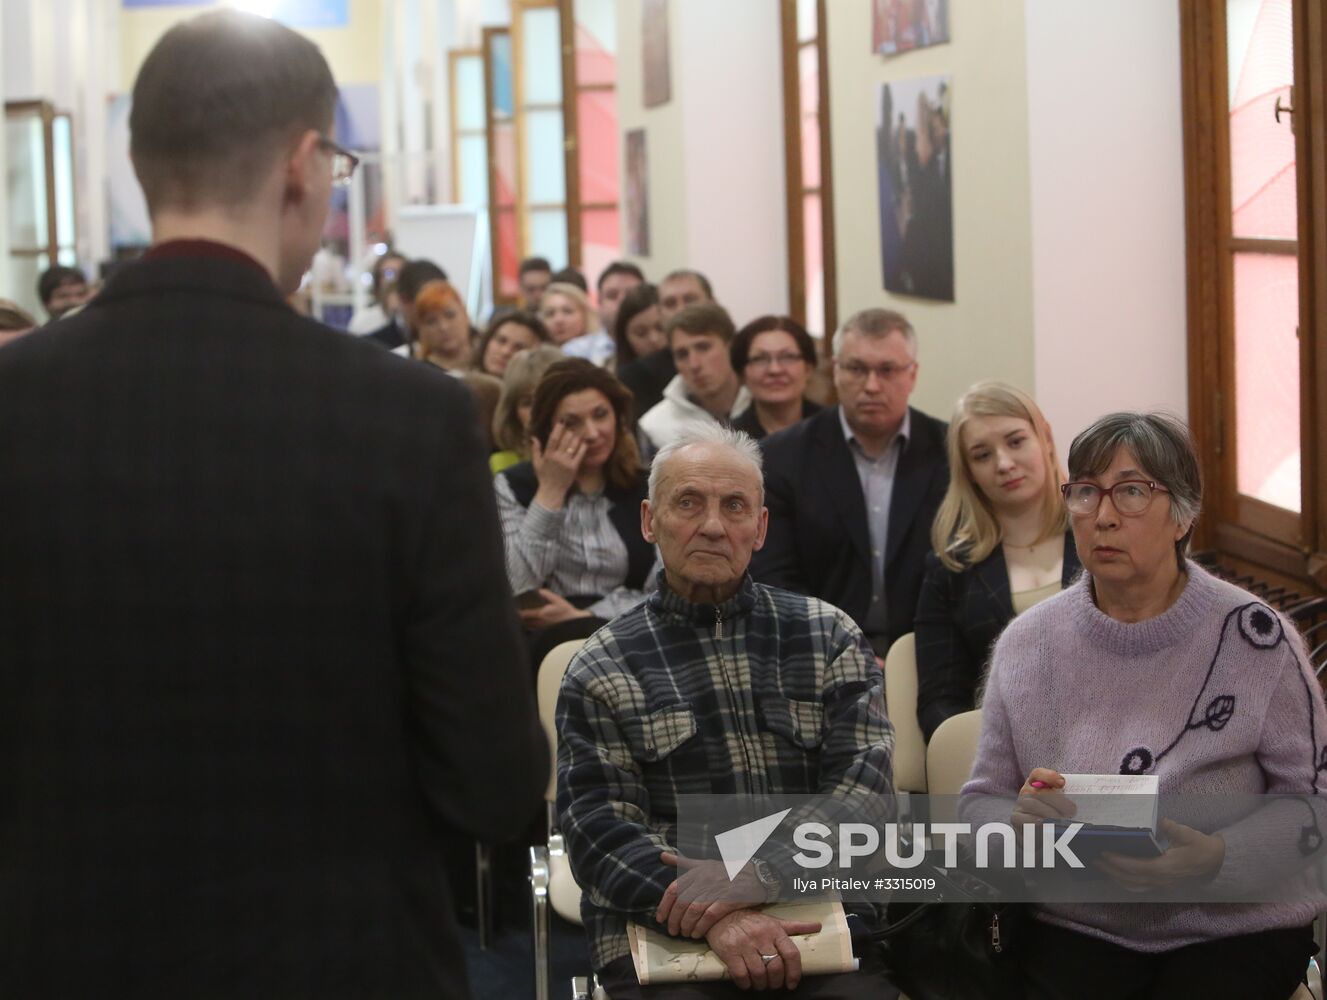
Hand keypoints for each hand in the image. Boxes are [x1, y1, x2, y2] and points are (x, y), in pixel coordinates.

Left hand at [518, 589, 591, 628]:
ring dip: (521, 622)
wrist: (574, 623)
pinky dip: (526, 626)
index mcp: (540, 614)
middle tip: (512, 612)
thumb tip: (538, 590)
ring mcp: (540, 628)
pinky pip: (531, 629)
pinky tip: (526, 623)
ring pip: (525, 626)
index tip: (512, 608)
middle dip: (516, 616)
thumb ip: (546, 594)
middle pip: (522, 621)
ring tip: (517, 617)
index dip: (516, 612)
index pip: (523, 614)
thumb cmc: (566, 611)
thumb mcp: (557, 599)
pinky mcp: (542, 632)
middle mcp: (538, 622)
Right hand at [530, 422, 585, 507]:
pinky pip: (580, 454)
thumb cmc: (543, 477)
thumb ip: (536, 450)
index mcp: (548, 455)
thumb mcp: (536, 463)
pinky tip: (584, 443)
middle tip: (572, 428)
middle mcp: (557, 458)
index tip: (561, 422)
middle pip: (565, 440)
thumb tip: (533, 438)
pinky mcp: (574, 467)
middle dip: (569, 432)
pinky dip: (582, 447)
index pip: (553, 439)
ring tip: (578, 434)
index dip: (558, 429)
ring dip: (576, 438)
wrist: (552, 491)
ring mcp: (566, 462)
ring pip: (573, 446)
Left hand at [655, 852, 764, 939]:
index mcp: (696, 871)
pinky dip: (701, 927)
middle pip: (682, 902)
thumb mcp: (704, 863)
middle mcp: (704, 879)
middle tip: (672, 931)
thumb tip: (662, 856)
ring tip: (684, 934)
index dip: (664, 906)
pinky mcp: (728, 900)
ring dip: (686, 925)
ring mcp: (716, 889)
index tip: (660, 919)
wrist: (756, 875)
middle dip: (674, 920)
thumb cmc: (727, 871)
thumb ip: (682, 862)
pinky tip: (697, 934)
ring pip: (694, 910)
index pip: (673, 889)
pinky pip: (710, 916)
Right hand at [705, 909, 820, 990]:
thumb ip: (795, 926)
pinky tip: (747, 983)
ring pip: (759, 974)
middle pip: (775, 968)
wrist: (721, 915)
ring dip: (761, 984)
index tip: (792, 983)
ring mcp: (744, 944)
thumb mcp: (773, 921)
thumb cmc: (750, 920)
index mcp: (774, 930)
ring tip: (760, 984)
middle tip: (773, 984)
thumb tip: (817, 926)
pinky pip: (741, 975)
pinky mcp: (729, 951)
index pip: (791, 954)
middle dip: (776, 982)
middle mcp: (761, 936)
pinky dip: (746, 984)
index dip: (794, 973)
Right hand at [1011, 768, 1073, 844]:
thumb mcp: (1059, 805)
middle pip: (1039, 791)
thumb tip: (1080, 800)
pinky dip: (1038, 823)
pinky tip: (1048, 827)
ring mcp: (1019, 805)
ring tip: (1062, 821)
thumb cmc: (1052, 816)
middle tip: (1072, 811)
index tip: (1062, 783)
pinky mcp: (1016, 819)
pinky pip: (1025, 819)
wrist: (1036, 834)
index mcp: (1035, 784)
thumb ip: (1066, 798)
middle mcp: (1025, 792)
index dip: (1049, 776)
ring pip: (1033, 804)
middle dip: (1058, 800)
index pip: (1038, 774)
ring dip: (1050, 813)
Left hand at [1095, 819, 1224, 892]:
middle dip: (1110, 869)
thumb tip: (1161, 821)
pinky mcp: (1161, 886)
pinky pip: (1139, 888)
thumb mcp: (1189, 835)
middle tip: (1093, 858)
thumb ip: (1174, 829)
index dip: (1119, 861)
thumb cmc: (1200, 847)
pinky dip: (1125, 882)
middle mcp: (1161, 880)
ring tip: (1100, 865)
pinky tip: (1115, 874)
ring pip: (1133, 886)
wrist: (1215, 863)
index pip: (1137, 867)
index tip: (1104, 853)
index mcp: (1165, 867)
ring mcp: (1161, 885)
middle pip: (1130, 878)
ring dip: (1115, 877)